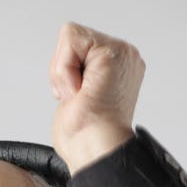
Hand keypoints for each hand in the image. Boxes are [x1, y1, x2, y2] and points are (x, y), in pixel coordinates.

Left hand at [50, 22, 145, 174]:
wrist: (95, 150)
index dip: (65, 73)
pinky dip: (65, 68)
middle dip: (63, 70)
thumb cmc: (85, 137)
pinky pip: (71, 38)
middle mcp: (124, 57)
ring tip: (80, 95)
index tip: (78, 98)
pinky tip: (80, 90)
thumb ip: (76, 73)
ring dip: (64, 71)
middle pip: (72, 38)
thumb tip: (69, 72)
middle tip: (78, 97)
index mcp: (117, 68)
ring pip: (70, 36)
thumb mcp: (75, 96)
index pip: (76, 47)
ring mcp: (122, 53)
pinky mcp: (113, 52)